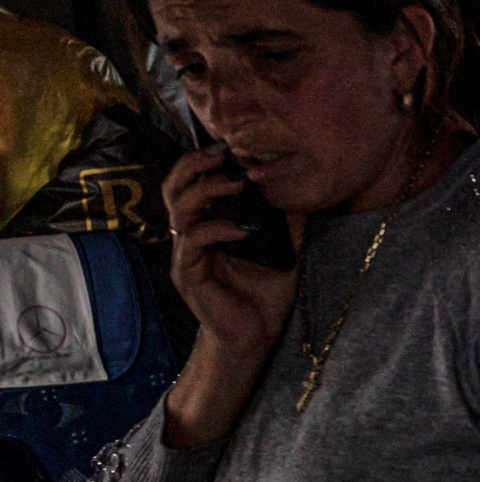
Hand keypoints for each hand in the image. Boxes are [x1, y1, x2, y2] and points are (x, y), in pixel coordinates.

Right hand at [163, 146, 299, 362]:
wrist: (257, 334)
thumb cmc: (265, 291)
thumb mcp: (284, 247)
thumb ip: (287, 218)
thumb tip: (304, 186)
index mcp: (206, 223)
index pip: (191, 182)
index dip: (203, 161)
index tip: (231, 147)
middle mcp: (189, 234)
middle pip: (173, 188)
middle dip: (194, 166)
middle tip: (222, 155)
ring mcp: (185, 254)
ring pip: (179, 211)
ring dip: (206, 192)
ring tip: (236, 184)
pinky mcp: (188, 274)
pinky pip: (193, 241)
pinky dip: (217, 229)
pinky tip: (240, 229)